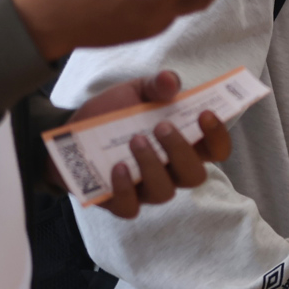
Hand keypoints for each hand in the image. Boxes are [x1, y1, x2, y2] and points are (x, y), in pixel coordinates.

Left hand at [66, 71, 234, 217]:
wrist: (70, 131)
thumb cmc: (113, 112)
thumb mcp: (136, 92)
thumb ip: (156, 85)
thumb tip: (170, 80)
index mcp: (185, 145)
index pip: (216, 150)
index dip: (218, 136)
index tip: (204, 113)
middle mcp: (172, 171)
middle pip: (195, 176)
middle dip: (182, 151)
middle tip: (161, 126)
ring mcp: (146, 190)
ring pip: (165, 192)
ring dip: (152, 165)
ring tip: (134, 140)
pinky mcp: (120, 202)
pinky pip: (130, 208)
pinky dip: (125, 188)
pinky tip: (116, 166)